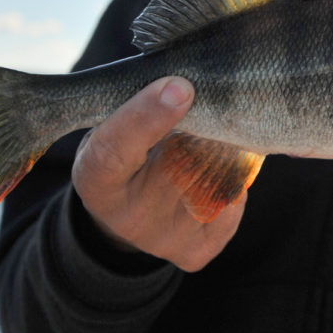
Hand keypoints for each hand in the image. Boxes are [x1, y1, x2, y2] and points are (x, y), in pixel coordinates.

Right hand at [71, 77, 245, 271]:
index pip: (114, 150)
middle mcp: (128, 217)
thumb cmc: (126, 150)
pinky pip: (235, 199)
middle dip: (206, 125)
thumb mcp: (114, 126)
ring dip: (225, 149)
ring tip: (207, 141)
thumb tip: (185, 82)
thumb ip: (141, 107)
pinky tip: (217, 171)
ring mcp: (165, 239)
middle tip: (205, 105)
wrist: (130, 211)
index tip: (179, 87)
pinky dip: (235, 177)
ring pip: (217, 177)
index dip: (146, 116)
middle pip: (182, 160)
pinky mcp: (197, 250)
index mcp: (96, 180)